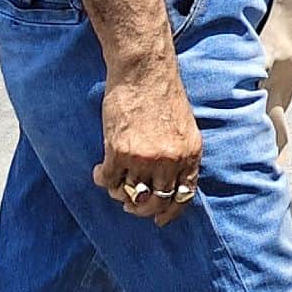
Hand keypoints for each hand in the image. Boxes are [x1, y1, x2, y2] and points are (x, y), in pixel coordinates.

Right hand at [92, 62, 202, 227]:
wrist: (145, 71)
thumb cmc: (163, 94)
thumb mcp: (185, 127)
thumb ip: (180, 154)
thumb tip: (171, 183)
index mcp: (190, 154)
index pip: (183, 197)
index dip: (169, 212)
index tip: (159, 220)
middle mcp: (170, 161)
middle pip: (155, 203)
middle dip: (141, 208)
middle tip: (131, 202)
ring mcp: (144, 158)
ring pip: (129, 195)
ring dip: (120, 194)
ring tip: (115, 182)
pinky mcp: (119, 151)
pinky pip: (108, 181)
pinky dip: (102, 179)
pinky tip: (100, 169)